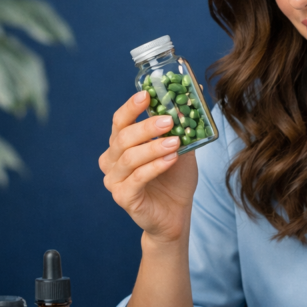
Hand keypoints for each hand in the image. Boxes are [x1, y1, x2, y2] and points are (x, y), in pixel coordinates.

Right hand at [99, 91, 198, 242]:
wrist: (176, 213)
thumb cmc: (175, 179)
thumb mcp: (181, 147)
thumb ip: (182, 125)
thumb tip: (194, 93)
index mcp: (120, 145)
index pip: (119, 121)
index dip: (131, 107)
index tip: (147, 95)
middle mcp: (111, 160)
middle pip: (123, 138)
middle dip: (146, 127)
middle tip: (168, 120)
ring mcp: (114, 180)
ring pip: (129, 158)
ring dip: (153, 147)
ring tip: (175, 142)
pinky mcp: (123, 197)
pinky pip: (136, 179)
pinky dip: (155, 167)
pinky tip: (171, 159)